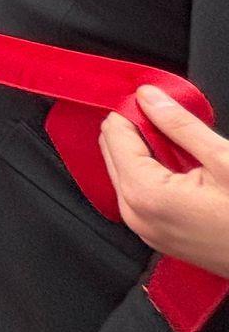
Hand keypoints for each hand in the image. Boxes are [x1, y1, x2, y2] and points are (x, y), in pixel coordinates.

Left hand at [99, 85, 228, 276]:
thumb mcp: (223, 161)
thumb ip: (179, 125)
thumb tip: (148, 96)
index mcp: (144, 193)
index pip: (114, 132)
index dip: (136, 111)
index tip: (159, 103)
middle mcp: (134, 213)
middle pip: (113, 150)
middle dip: (138, 130)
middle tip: (173, 122)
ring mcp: (143, 228)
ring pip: (123, 170)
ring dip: (145, 151)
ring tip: (185, 147)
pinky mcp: (156, 235)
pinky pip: (137, 192)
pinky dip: (152, 173)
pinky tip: (183, 170)